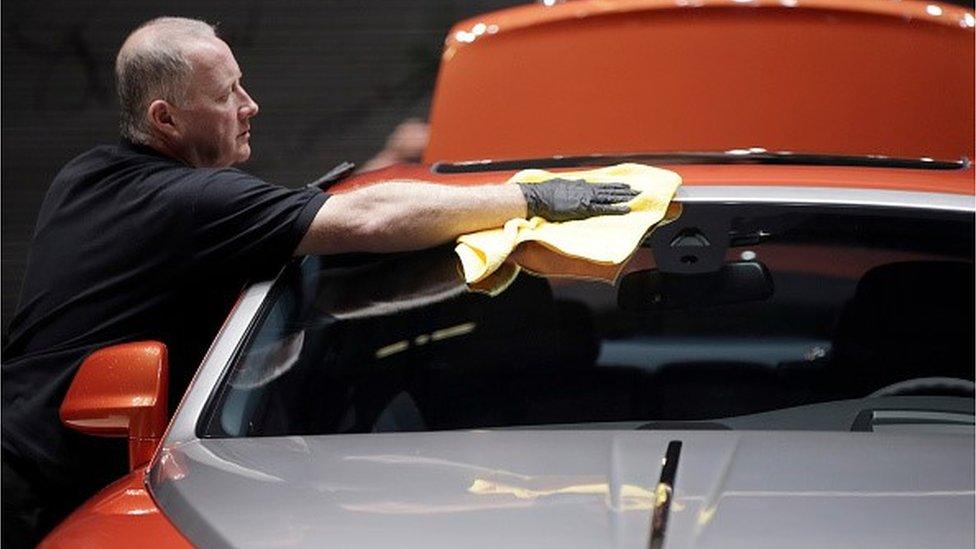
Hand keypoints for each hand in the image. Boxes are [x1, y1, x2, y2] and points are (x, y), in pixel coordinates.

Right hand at [517, 178, 639, 221]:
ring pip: (610, 196)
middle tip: (638, 190)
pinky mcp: (584, 208)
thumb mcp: (557, 186)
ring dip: (625, 197)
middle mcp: (585, 189)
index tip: (625, 185)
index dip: (614, 186)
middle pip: (609, 189)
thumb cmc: (542, 193)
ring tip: (638, 197)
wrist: (535, 196)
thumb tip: (575, 186)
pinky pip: (605, 208)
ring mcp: (586, 198)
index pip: (601, 186)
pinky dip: (617, 208)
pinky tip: (627, 209)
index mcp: (579, 185)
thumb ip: (568, 187)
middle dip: (624, 190)